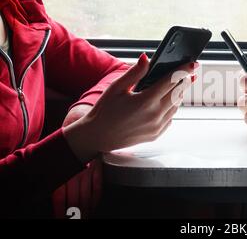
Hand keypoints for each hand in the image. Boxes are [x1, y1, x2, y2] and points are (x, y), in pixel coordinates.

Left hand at [54, 104, 94, 218]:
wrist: (80, 119)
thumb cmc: (66, 138)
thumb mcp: (57, 153)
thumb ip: (57, 170)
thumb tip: (54, 189)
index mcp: (62, 169)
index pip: (60, 196)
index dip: (61, 210)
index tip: (62, 218)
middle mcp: (75, 171)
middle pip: (75, 199)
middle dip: (76, 213)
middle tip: (78, 220)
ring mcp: (89, 169)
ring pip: (87, 195)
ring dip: (87, 208)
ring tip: (86, 217)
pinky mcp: (99, 165)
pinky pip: (98, 185)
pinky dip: (96, 197)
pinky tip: (94, 204)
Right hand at [63, 53, 198, 162]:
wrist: (98, 137)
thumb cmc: (105, 111)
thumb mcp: (117, 88)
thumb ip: (135, 73)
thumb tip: (146, 58)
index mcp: (145, 101)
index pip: (171, 81)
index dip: (184, 70)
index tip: (193, 64)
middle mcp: (154, 115)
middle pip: (178, 93)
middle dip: (184, 81)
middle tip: (187, 73)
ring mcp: (157, 126)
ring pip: (176, 106)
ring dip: (178, 95)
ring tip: (175, 86)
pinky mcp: (156, 134)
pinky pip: (170, 118)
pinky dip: (170, 108)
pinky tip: (164, 102)